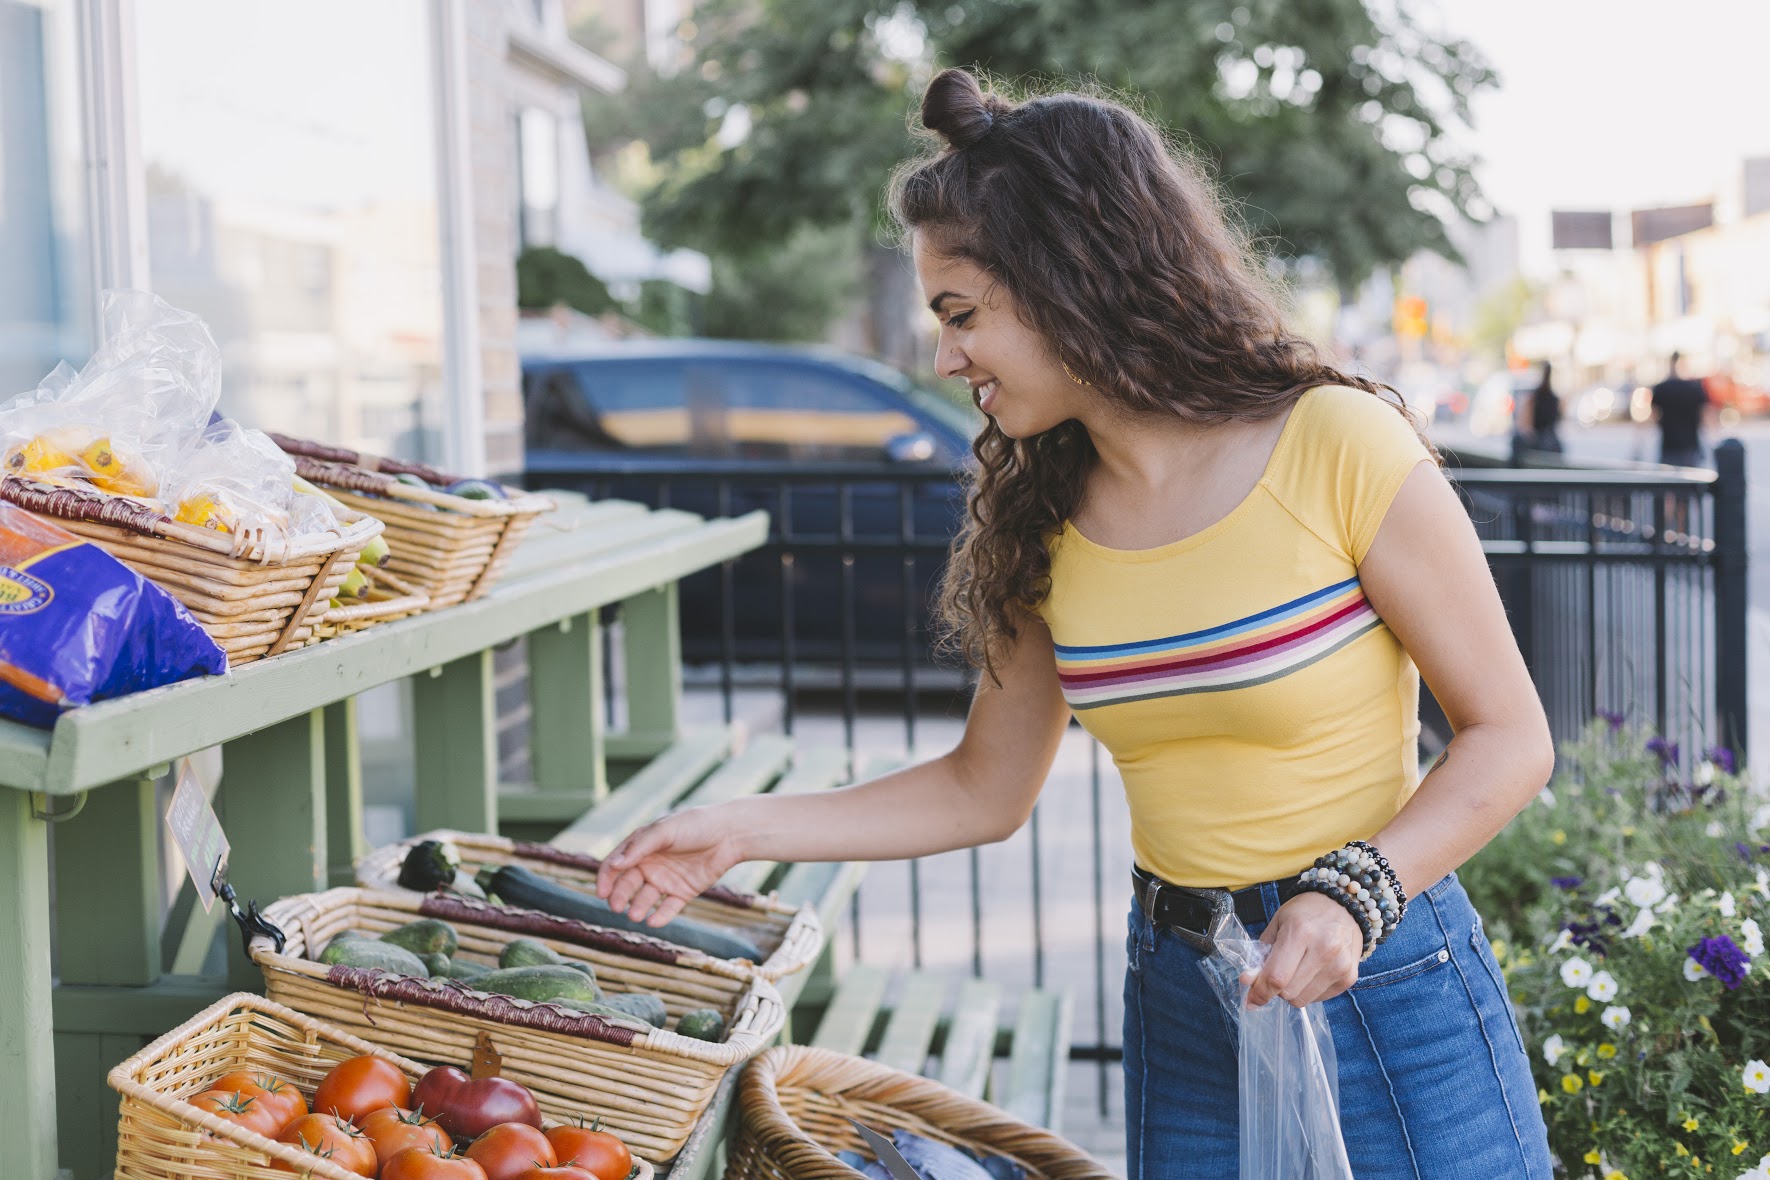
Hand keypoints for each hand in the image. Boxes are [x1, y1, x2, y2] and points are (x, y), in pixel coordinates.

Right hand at [594, 807, 743, 926]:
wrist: (730, 834)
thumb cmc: (695, 825)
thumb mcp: (665, 831)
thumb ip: (640, 847)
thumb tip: (614, 865)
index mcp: (641, 847)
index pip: (616, 864)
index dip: (606, 878)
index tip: (602, 892)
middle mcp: (650, 864)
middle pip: (628, 884)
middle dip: (620, 896)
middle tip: (617, 907)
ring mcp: (666, 879)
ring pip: (646, 899)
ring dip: (638, 907)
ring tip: (635, 915)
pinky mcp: (683, 892)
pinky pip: (668, 908)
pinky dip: (660, 916)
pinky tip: (654, 921)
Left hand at [1241, 892, 1364, 1008]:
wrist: (1343, 905)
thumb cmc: (1305, 912)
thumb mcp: (1278, 923)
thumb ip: (1262, 953)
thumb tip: (1248, 982)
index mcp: (1300, 932)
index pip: (1276, 977)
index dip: (1260, 992)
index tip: (1250, 1000)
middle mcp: (1324, 950)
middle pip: (1289, 992)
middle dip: (1275, 988)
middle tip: (1277, 972)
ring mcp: (1340, 966)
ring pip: (1303, 1000)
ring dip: (1292, 991)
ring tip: (1296, 969)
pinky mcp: (1350, 977)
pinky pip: (1319, 999)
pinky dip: (1309, 991)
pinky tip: (1311, 972)